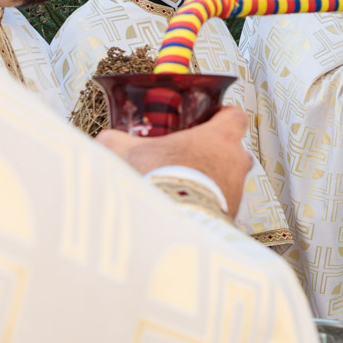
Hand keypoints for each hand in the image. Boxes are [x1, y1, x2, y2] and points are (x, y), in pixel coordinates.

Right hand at [98, 106, 251, 219]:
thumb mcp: (126, 152)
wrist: (170, 227)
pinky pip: (222, 205)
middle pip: (233, 150)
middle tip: (189, 155)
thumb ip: (116, 141)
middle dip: (213, 151)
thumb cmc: (156, 180)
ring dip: (210, 180)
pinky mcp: (230, 218)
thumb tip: (106, 141)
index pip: (235, 116)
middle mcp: (235, 163)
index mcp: (219, 137)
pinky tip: (183, 209)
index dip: (222, 115)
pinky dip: (207, 204)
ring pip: (229, 178)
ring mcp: (236, 192)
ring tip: (183, 186)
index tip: (209, 118)